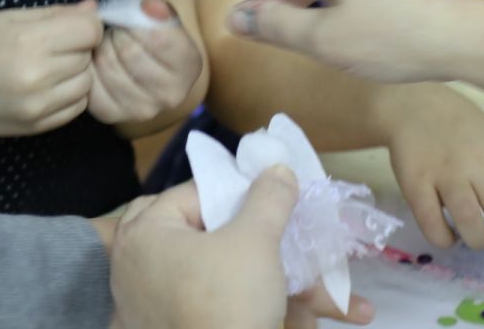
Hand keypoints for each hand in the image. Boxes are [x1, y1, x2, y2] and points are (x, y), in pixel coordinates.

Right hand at [0, 2, 102, 136]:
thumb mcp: (8, 18)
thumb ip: (54, 13)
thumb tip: (93, 8)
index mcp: (28, 42)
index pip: (89, 30)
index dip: (84, 24)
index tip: (69, 26)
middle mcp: (37, 77)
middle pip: (88, 56)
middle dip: (77, 47)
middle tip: (52, 46)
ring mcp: (38, 106)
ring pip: (87, 83)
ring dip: (76, 72)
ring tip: (50, 66)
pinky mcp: (38, 127)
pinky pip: (77, 108)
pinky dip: (70, 94)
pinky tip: (49, 86)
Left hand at [88, 0, 203, 126]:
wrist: (147, 73)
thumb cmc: (157, 41)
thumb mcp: (165, 21)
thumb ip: (160, 10)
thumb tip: (148, 7)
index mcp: (189, 67)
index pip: (158, 38)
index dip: (139, 21)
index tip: (134, 17)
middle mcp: (170, 95)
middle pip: (130, 52)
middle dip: (118, 33)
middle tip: (118, 30)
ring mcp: (141, 110)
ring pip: (108, 64)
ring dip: (102, 47)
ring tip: (108, 43)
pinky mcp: (112, 114)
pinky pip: (91, 82)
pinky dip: (90, 65)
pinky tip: (97, 61)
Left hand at [109, 174, 373, 328]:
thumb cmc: (226, 301)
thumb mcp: (255, 241)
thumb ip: (268, 198)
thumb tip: (277, 169)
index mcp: (146, 234)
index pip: (196, 194)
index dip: (241, 194)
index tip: (276, 200)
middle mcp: (140, 269)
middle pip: (214, 242)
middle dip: (273, 253)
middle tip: (298, 245)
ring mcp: (155, 310)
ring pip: (231, 287)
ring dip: (288, 293)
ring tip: (344, 305)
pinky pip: (225, 315)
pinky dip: (267, 315)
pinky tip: (310, 324)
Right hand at [380, 85, 483, 263]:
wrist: (414, 103)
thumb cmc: (461, 128)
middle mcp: (478, 164)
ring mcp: (445, 173)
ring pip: (470, 224)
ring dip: (478, 241)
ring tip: (476, 239)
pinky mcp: (416, 182)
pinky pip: (432, 224)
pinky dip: (443, 239)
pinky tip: (447, 235)